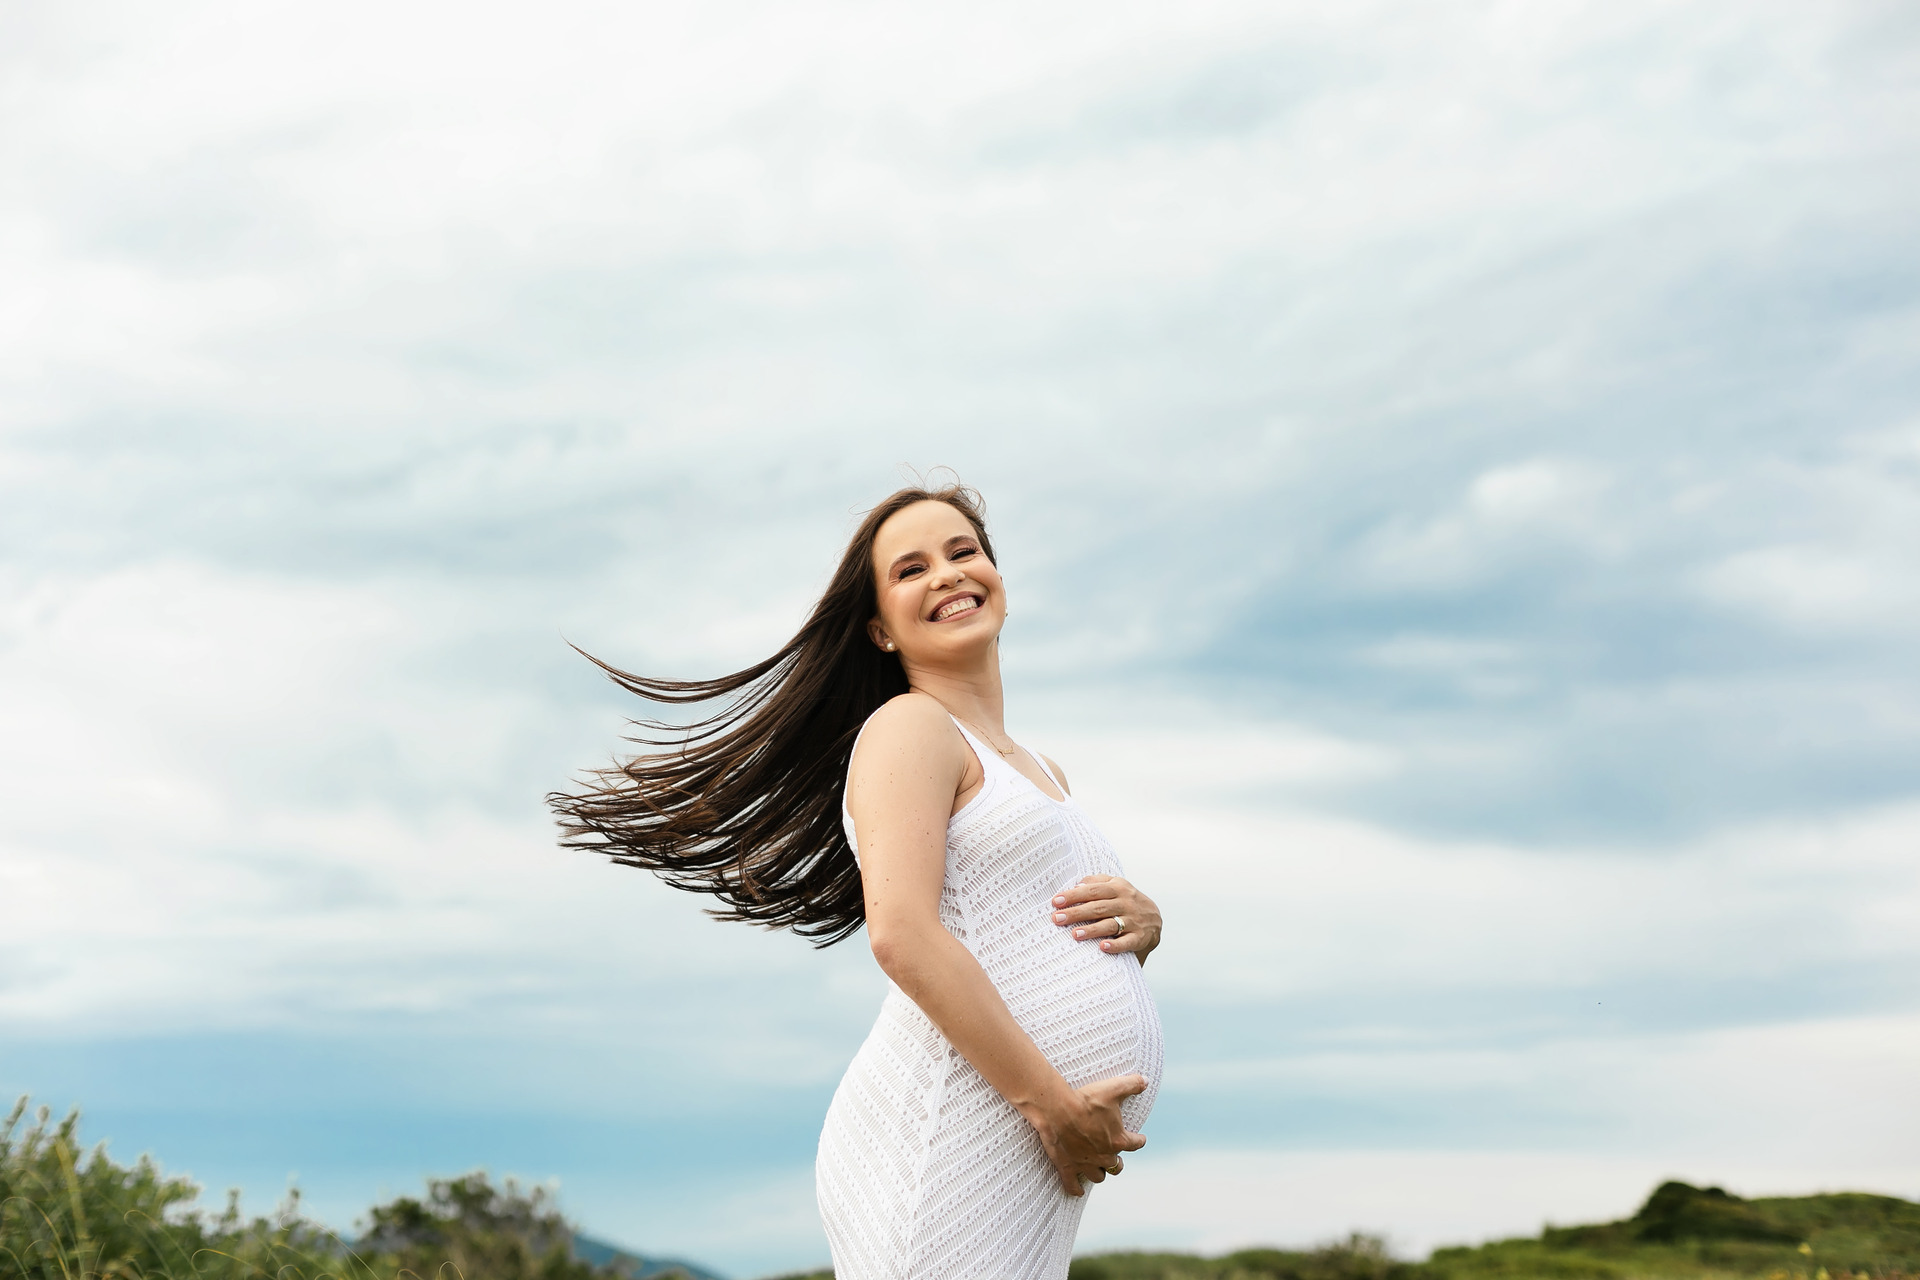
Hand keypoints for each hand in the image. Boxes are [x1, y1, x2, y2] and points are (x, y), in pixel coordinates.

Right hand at [1023, 1074, 1147, 1196]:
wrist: (1057, 1109)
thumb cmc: (1086, 1100)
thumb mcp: (1113, 1088)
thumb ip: (1132, 1084)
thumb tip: (1146, 1081)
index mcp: (1118, 1140)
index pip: (1136, 1144)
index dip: (1139, 1140)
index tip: (1140, 1138)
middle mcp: (1104, 1156)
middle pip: (1117, 1166)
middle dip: (1117, 1161)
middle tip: (1113, 1155)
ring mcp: (1085, 1164)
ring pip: (1098, 1177)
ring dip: (1100, 1173)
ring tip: (1097, 1168)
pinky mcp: (1068, 1167)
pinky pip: (1073, 1186)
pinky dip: (1075, 1189)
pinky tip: (1077, 1190)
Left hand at [1050, 875, 1162, 963]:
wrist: (1155, 920)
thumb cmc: (1126, 901)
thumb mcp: (1115, 885)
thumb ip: (1096, 882)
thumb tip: (1076, 885)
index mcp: (1118, 887)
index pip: (1093, 890)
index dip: (1074, 895)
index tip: (1056, 902)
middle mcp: (1126, 903)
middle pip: (1098, 907)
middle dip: (1076, 913)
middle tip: (1057, 919)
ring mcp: (1133, 920)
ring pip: (1110, 924)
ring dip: (1092, 930)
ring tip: (1074, 934)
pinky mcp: (1139, 937)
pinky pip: (1126, 942)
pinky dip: (1115, 945)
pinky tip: (1102, 947)